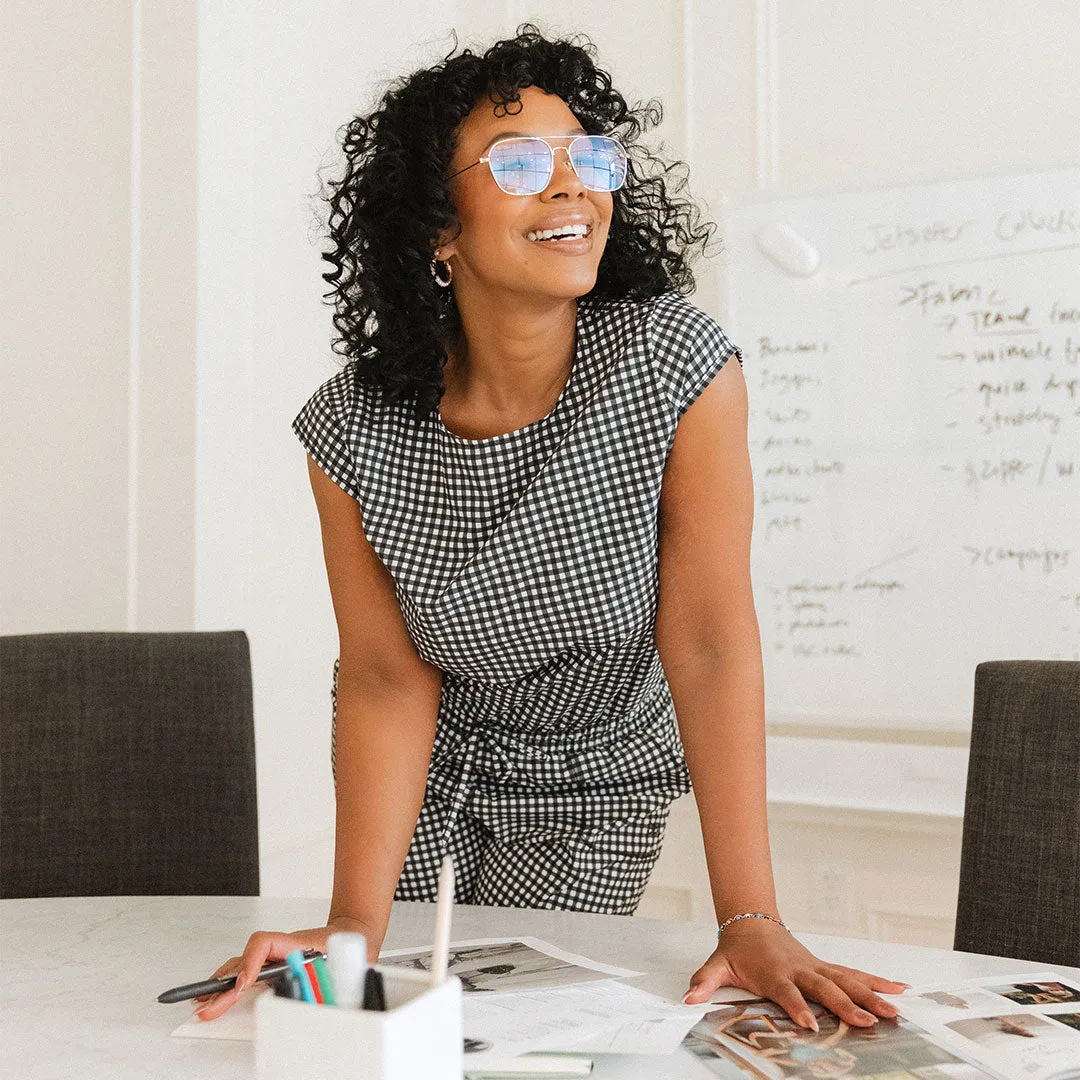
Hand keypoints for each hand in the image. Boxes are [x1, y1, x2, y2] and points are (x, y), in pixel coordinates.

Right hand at [193, 916, 376, 1021]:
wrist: (353, 931)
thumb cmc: (348, 944)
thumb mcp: (343, 956)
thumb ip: (332, 971)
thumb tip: (320, 991)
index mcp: (297, 943)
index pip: (264, 944)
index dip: (250, 964)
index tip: (243, 985)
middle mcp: (281, 946)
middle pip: (246, 959)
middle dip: (225, 985)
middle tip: (207, 1006)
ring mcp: (277, 953)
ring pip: (242, 963)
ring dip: (223, 982)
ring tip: (203, 1001)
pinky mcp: (276, 961)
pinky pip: (247, 967)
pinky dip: (231, 979)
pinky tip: (219, 991)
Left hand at [682, 919, 908, 1030]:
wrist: (751, 923)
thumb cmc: (737, 950)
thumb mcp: (717, 965)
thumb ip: (704, 982)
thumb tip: (688, 998)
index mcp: (774, 972)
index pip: (786, 991)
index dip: (797, 1006)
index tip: (809, 1024)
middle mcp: (800, 969)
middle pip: (824, 987)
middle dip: (845, 1005)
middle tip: (866, 1023)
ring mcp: (816, 967)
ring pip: (847, 980)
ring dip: (870, 995)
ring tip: (894, 1011)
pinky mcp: (826, 968)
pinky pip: (854, 974)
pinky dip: (877, 981)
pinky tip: (900, 990)